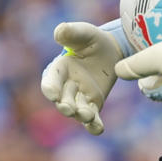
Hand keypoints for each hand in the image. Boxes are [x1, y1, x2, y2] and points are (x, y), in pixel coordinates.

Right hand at [40, 20, 124, 135]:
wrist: (111, 50)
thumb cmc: (93, 40)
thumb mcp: (84, 33)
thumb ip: (71, 32)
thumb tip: (59, 31)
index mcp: (60, 69)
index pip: (51, 81)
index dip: (50, 88)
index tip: (52, 94)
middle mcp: (67, 86)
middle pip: (62, 100)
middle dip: (65, 106)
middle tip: (70, 109)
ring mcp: (80, 97)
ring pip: (77, 110)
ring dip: (80, 115)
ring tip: (87, 116)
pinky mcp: (94, 104)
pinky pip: (93, 118)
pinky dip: (94, 126)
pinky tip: (98, 129)